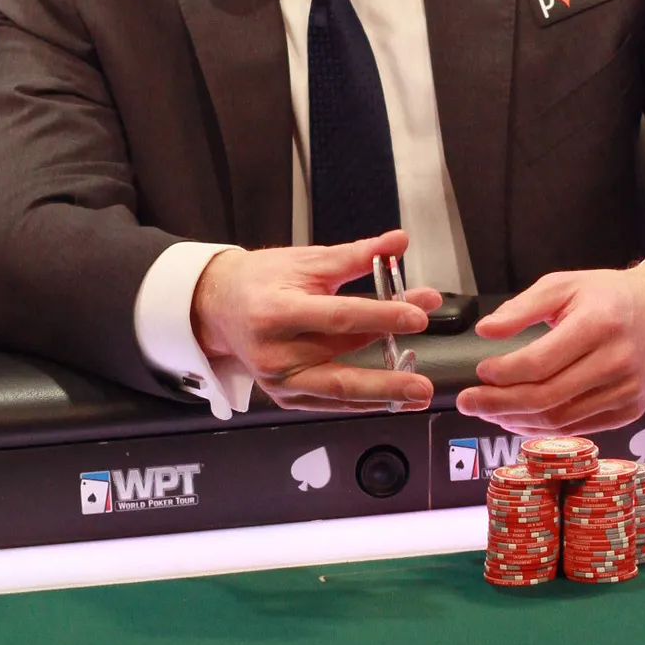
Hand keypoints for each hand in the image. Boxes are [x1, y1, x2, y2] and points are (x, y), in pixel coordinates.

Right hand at [193, 229, 437, 410]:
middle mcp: (274, 353)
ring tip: (417, 395)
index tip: (418, 315)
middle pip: (339, 363)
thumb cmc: (264, 280)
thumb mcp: (307, 260)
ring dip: (381, 396)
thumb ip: (356, 256)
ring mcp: (277, 381)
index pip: (338, 317)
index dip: (381, 316)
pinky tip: (392, 400)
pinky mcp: (284, 398)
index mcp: (277, 311)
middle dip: (387, 374)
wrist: (220, 307)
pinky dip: (362, 403)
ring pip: (336, 392)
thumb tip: (400, 241)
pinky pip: (329, 404)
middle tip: (424, 383)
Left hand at [456, 264, 644, 435]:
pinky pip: (578, 429)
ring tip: (488, 411)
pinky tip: (519, 419)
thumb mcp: (565, 285)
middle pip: (547, 397)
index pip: (541, 362)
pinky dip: (543, 429)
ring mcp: (626, 392)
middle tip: (468, 401)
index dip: (504, 372)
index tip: (480, 371)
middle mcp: (616, 362)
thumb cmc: (611, 296)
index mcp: (599, 324)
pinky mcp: (630, 411)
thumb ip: (523, 307)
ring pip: (560, 420)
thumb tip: (486, 330)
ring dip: (517, 420)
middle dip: (499, 404)